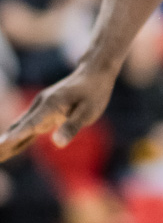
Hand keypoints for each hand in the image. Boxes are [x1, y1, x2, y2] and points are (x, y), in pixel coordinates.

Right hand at [0, 65, 115, 162]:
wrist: (92, 74)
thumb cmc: (94, 93)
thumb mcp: (88, 111)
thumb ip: (72, 127)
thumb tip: (57, 144)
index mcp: (51, 105)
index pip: (30, 124)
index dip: (16, 136)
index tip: (2, 145)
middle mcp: (40, 105)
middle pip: (19, 127)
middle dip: (5, 143)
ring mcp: (39, 107)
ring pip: (19, 127)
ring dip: (7, 141)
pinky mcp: (42, 110)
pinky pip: (26, 126)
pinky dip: (16, 137)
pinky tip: (9, 147)